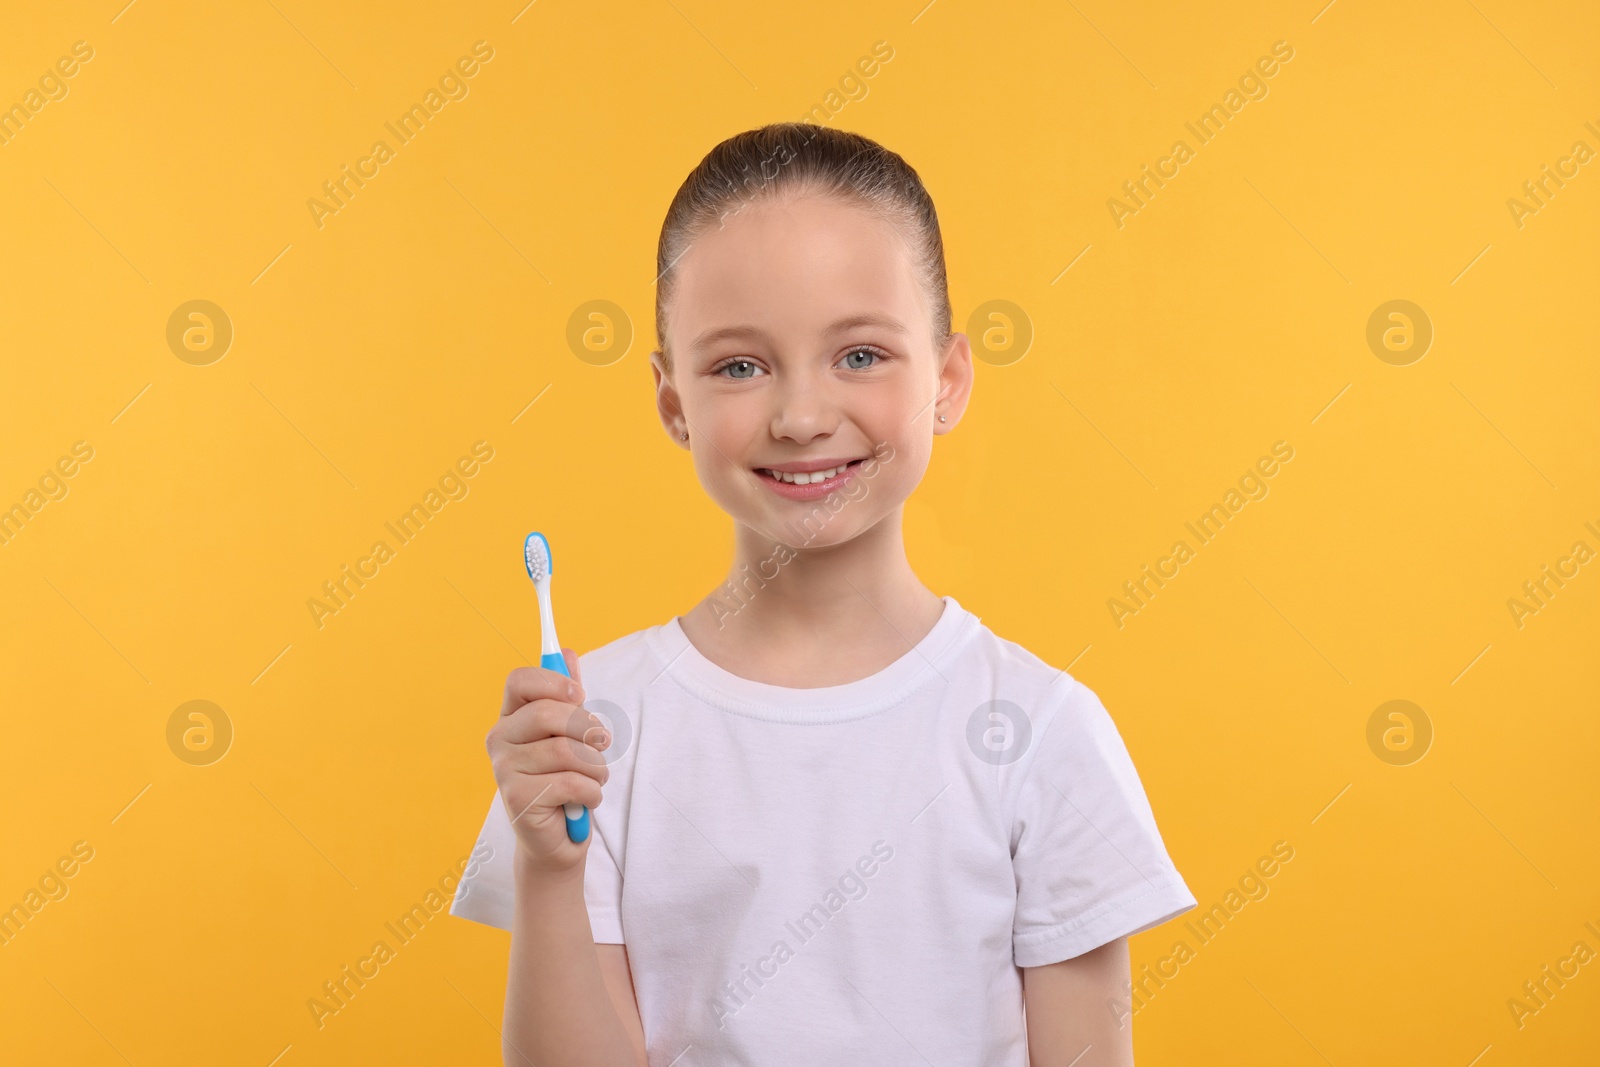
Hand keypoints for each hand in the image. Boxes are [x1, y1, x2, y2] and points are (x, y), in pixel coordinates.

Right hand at [487, 648, 610, 875]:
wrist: (557, 840)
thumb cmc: (565, 780)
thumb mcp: (571, 735)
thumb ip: (568, 697)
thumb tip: (567, 654)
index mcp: (511, 717)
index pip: (519, 681)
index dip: (553, 681)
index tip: (580, 695)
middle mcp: (500, 740)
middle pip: (548, 713)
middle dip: (588, 729)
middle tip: (602, 744)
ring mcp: (504, 770)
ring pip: (566, 751)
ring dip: (596, 766)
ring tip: (597, 777)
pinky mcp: (518, 799)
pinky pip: (570, 782)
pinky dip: (592, 791)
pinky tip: (588, 799)